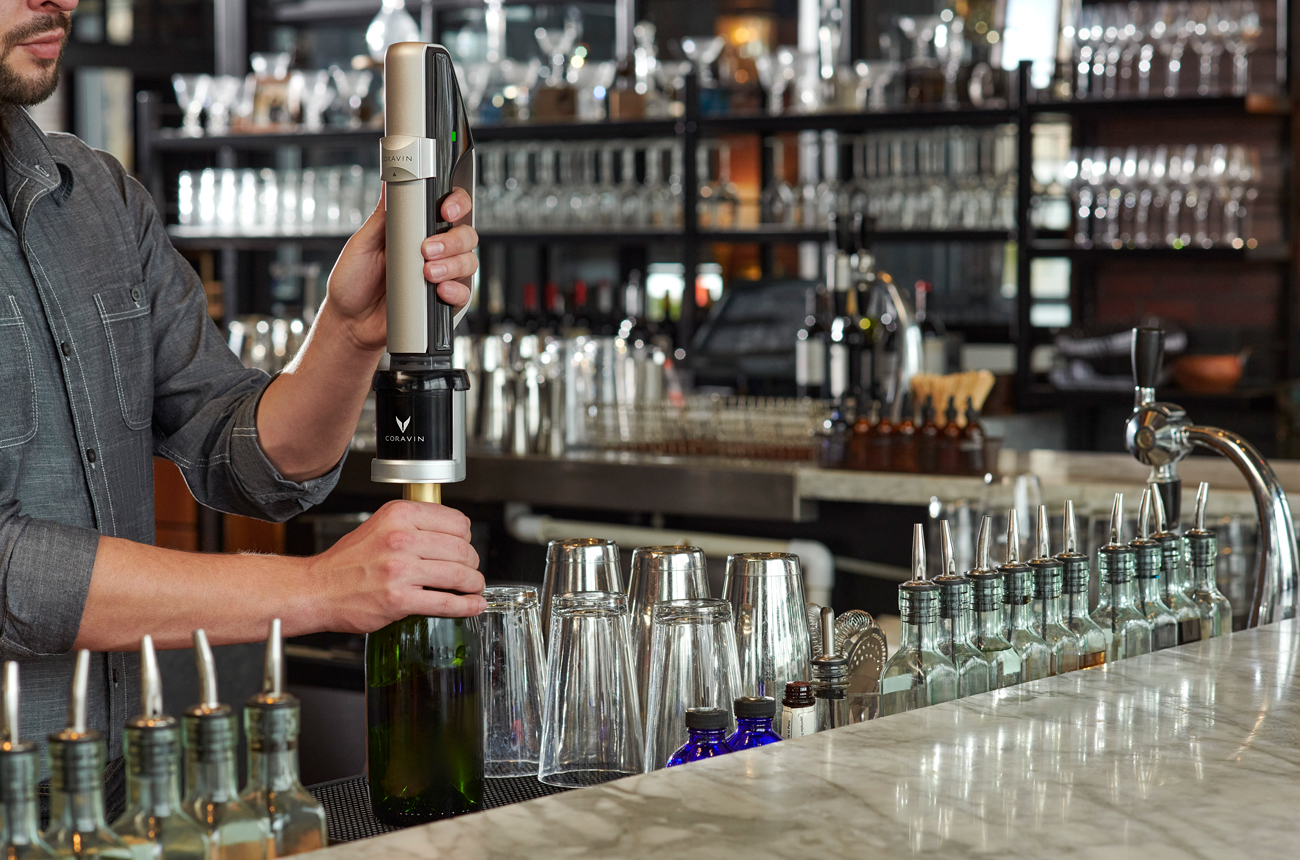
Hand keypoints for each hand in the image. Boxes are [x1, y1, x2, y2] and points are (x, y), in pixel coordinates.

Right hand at [308, 500, 485, 630]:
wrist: (318, 589)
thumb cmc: (347, 562)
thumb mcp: (379, 526)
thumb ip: (413, 525)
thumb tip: (451, 533)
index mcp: (399, 515)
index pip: (457, 521)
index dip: (466, 537)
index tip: (465, 545)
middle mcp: (401, 539)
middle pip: (462, 549)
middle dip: (472, 562)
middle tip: (470, 570)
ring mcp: (401, 570)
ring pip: (459, 575)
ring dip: (473, 583)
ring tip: (473, 587)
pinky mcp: (400, 599)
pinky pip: (445, 602)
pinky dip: (466, 606)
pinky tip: (473, 605)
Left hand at [321, 186, 478, 352]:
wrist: (350, 323)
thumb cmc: (353, 282)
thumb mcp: (362, 242)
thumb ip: (382, 215)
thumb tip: (389, 182)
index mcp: (416, 230)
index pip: (448, 208)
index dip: (455, 204)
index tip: (445, 210)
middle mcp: (434, 250)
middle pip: (466, 234)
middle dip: (453, 240)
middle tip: (427, 250)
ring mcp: (441, 275)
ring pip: (469, 262)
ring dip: (453, 265)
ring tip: (428, 274)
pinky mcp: (444, 301)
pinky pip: (464, 293)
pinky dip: (456, 291)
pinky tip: (440, 291)